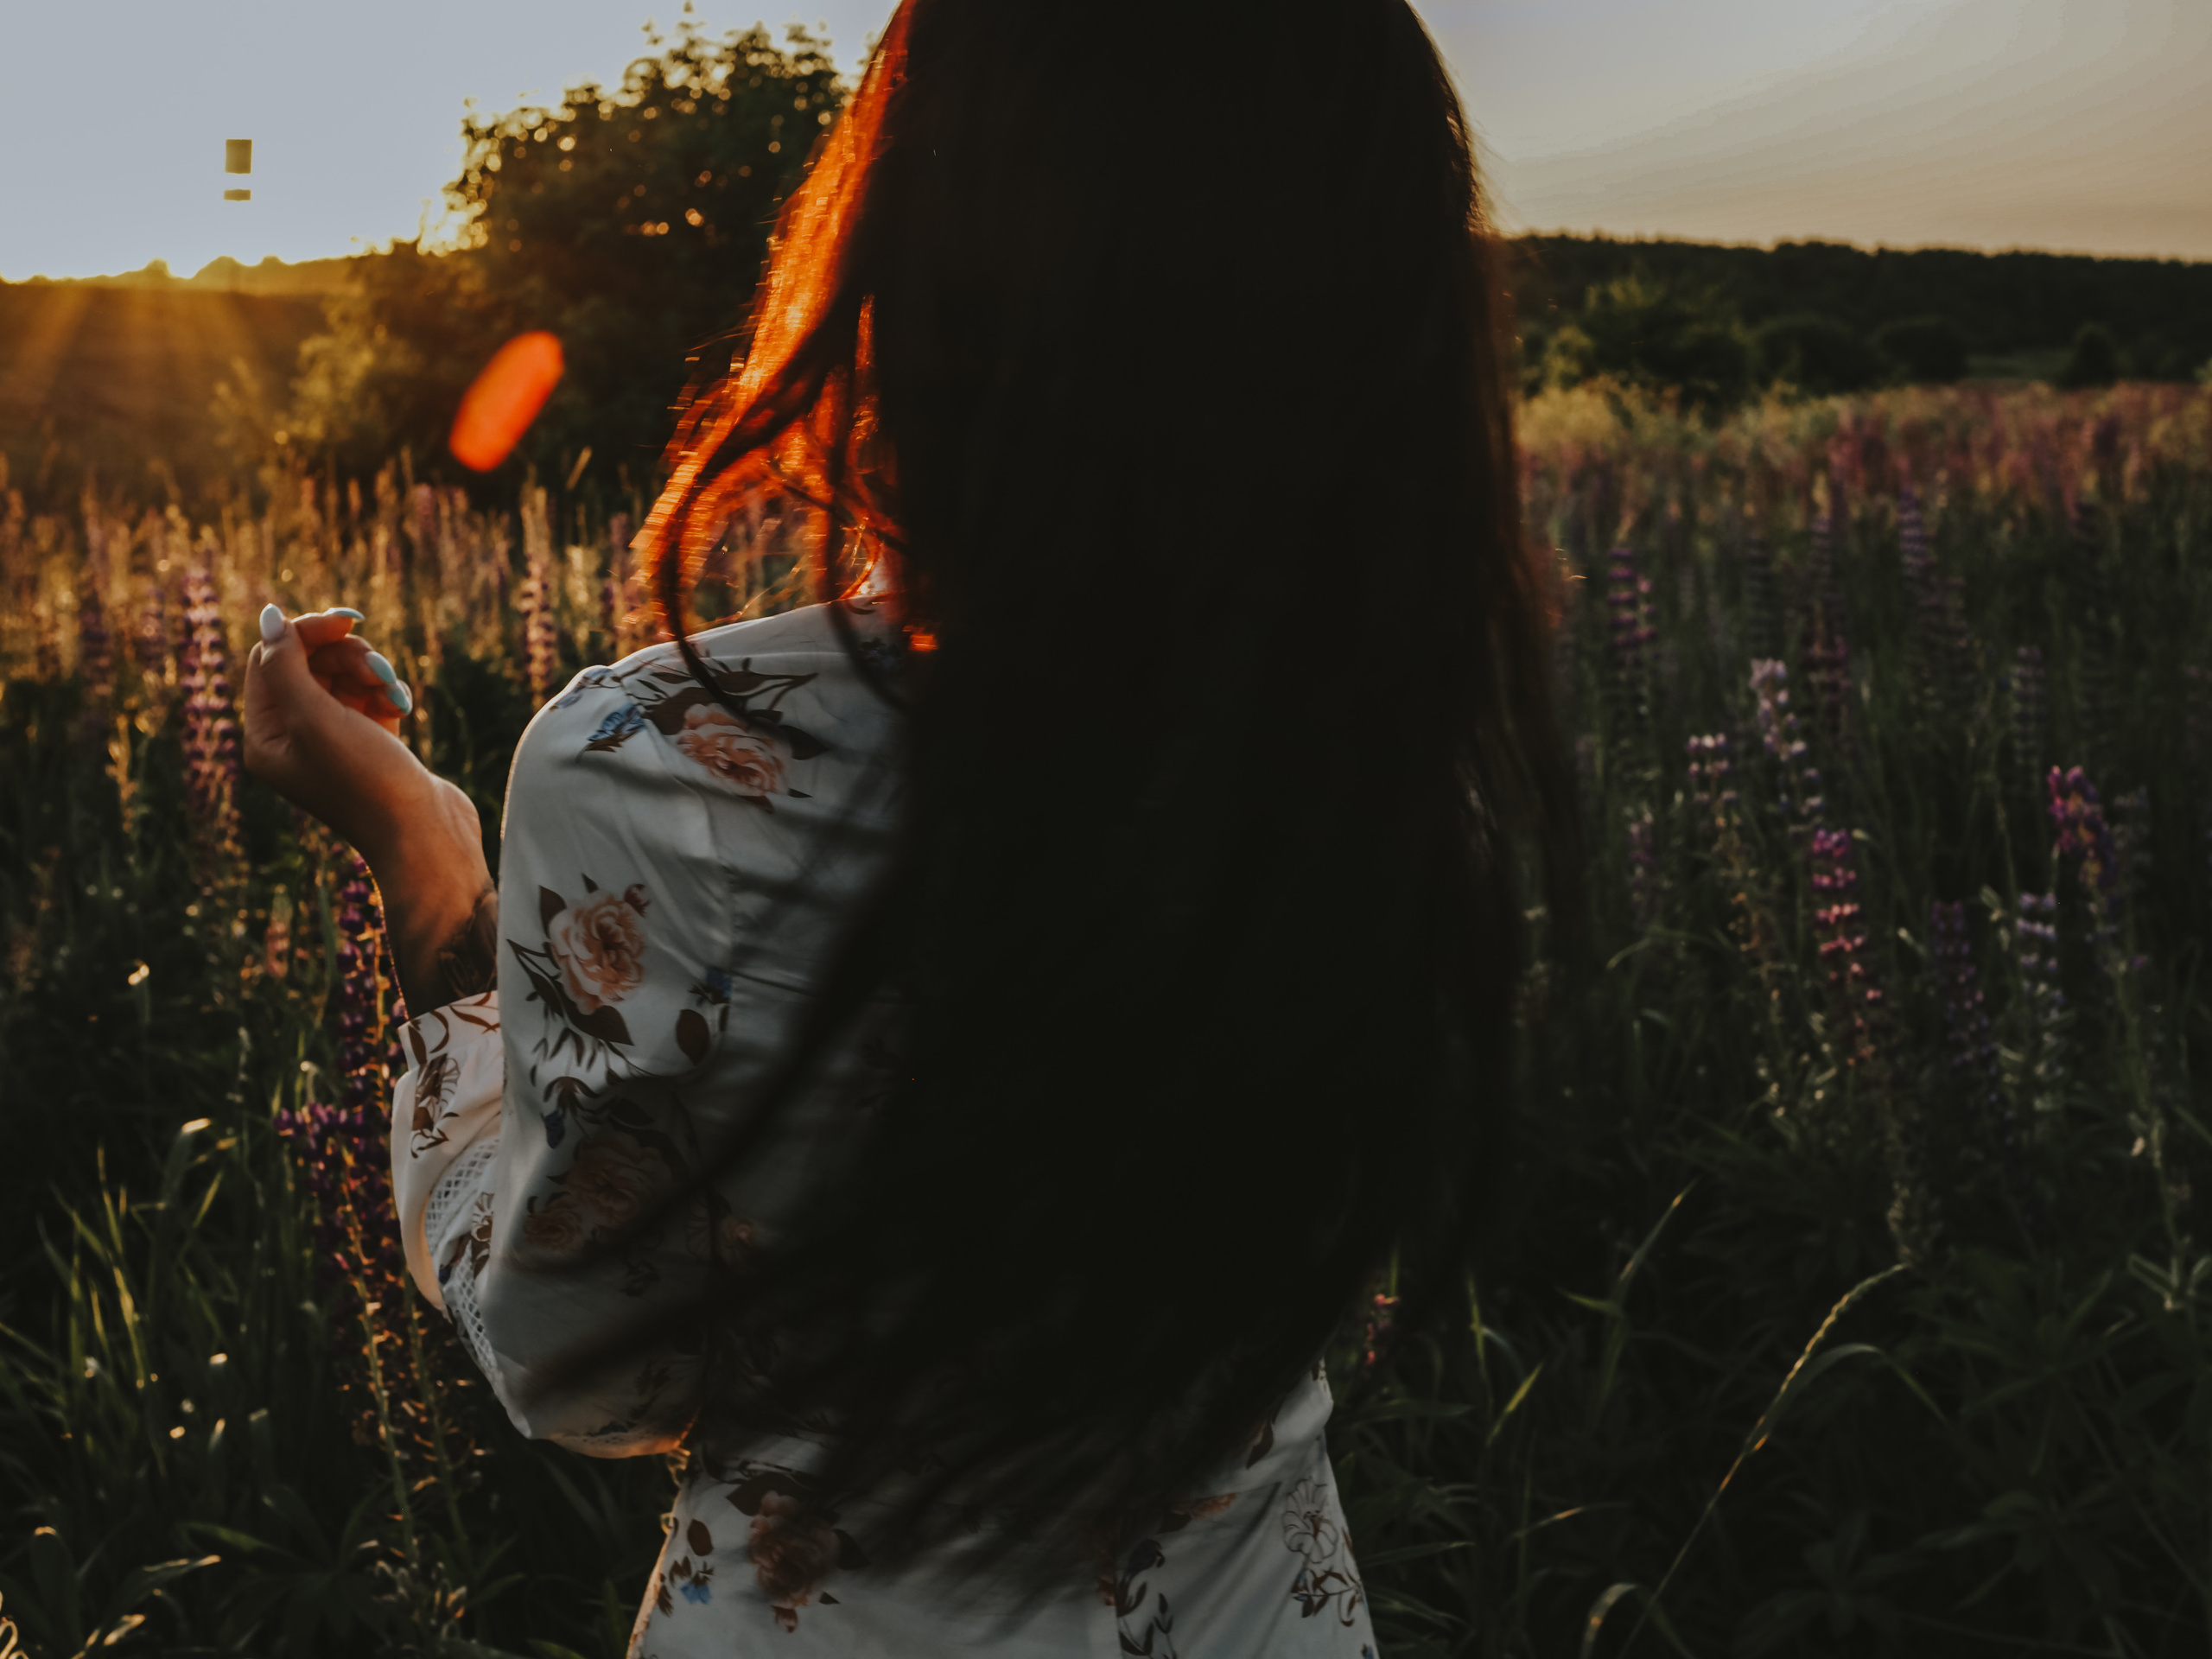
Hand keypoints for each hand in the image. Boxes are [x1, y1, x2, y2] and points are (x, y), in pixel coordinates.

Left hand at [242, 606, 433, 852]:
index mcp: (266, 738)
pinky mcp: (372, 744)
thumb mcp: (314, 717)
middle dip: (347, 657)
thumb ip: (285, 663)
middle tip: (378, 667)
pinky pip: (372, 698)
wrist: (425, 834)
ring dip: (373, 673)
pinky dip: (388, 694)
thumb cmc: (366, 780)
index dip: (306, 634)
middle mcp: (294, 740)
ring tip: (394, 692)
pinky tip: (403, 707)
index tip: (346, 623)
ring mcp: (335, 742)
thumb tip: (269, 615)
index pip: (271, 660)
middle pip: (311, 665)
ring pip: (346, 677)